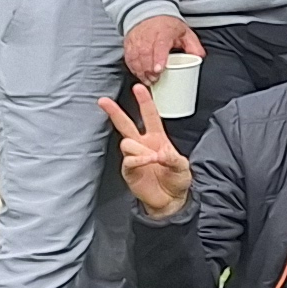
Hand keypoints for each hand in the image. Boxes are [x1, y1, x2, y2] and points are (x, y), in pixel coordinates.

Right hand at [94, 87, 192, 217]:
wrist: (170, 200)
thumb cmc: (177, 180)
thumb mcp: (183, 166)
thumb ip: (174, 158)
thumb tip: (160, 153)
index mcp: (158, 138)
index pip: (150, 116)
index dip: (145, 102)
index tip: (138, 88)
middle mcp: (143, 145)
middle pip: (126, 124)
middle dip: (114, 112)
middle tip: (103, 101)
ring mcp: (135, 157)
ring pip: (127, 142)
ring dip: (140, 149)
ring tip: (153, 158)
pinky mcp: (129, 171)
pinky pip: (128, 160)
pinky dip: (138, 160)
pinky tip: (147, 162)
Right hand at [122, 15, 201, 84]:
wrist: (150, 15)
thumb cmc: (168, 27)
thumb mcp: (185, 32)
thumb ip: (193, 45)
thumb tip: (199, 57)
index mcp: (164, 31)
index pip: (160, 45)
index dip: (159, 58)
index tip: (159, 69)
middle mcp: (147, 35)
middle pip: (145, 54)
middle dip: (149, 69)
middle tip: (155, 79)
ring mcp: (136, 40)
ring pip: (135, 57)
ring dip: (141, 71)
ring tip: (148, 80)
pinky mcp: (129, 44)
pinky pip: (128, 58)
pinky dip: (133, 68)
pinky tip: (139, 75)